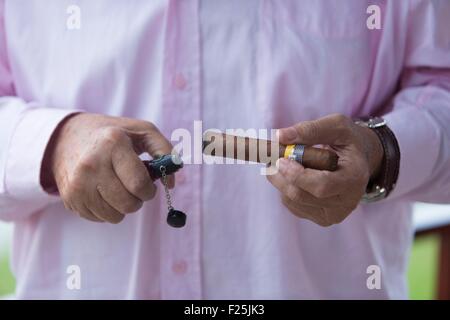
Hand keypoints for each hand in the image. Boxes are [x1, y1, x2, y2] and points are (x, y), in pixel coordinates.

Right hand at [41, 113, 173, 223]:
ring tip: (118, 188)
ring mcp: (78, 183)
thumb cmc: (113, 135)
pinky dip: (107, 210)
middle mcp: (92, 164)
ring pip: (115, 216)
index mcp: (113, 143)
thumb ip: (165, 151)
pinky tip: (103, 192)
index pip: (139, 183)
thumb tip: (171, 184)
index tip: (149, 184)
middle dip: (139, 199)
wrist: (66, 138)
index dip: (150, 190)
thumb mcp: (142, 131)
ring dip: (123, 207)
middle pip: (128, 204)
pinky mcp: (70, 198)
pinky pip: (99, 219)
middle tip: (134, 187)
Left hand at [267, 114, 383, 226]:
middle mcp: (346, 202)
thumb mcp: (336, 126)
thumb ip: (310, 130)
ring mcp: (333, 215)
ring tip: (284, 162)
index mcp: (354, 178)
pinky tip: (293, 175)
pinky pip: (292, 205)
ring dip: (281, 180)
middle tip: (271, 158)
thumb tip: (280, 136)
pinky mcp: (321, 219)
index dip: (297, 175)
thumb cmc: (347, 141)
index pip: (322, 185)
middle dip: (282, 176)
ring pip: (293, 200)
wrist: (357, 162)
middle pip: (302, 195)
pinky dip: (285, 188)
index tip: (281, 160)